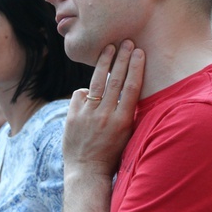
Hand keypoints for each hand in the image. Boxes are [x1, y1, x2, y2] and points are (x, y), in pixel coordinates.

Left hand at [63, 40, 144, 177]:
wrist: (87, 171)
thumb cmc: (112, 154)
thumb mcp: (127, 135)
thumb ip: (129, 113)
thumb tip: (131, 90)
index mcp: (123, 120)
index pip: (131, 87)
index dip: (135, 67)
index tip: (139, 51)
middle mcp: (105, 115)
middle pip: (115, 80)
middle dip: (121, 58)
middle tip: (125, 41)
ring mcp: (87, 115)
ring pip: (97, 83)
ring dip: (104, 63)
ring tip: (109, 48)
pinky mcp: (73, 116)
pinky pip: (80, 95)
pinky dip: (86, 91)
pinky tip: (91, 87)